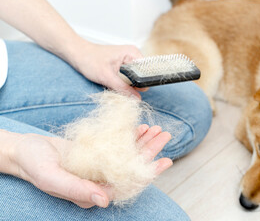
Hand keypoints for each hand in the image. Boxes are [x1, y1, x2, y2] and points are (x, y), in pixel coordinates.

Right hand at [10, 125, 171, 207]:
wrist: (24, 150)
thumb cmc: (34, 165)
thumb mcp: (52, 178)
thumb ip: (77, 190)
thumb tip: (105, 200)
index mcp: (92, 192)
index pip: (126, 185)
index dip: (147, 174)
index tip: (164, 161)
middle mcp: (100, 180)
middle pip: (132, 167)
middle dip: (150, 152)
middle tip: (165, 136)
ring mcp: (100, 166)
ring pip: (128, 155)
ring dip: (144, 143)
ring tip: (158, 130)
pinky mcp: (97, 152)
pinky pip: (118, 145)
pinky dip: (130, 136)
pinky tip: (141, 128)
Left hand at [67, 39, 147, 97]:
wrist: (77, 54)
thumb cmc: (89, 60)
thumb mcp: (107, 77)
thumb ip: (123, 88)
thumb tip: (137, 99)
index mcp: (133, 53)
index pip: (147, 71)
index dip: (142, 82)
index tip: (134, 90)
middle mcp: (133, 55)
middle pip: (142, 75)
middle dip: (134, 84)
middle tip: (119, 86)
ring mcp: (129, 60)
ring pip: (135, 78)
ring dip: (128, 84)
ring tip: (115, 83)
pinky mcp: (124, 65)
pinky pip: (129, 77)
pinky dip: (124, 83)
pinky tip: (115, 82)